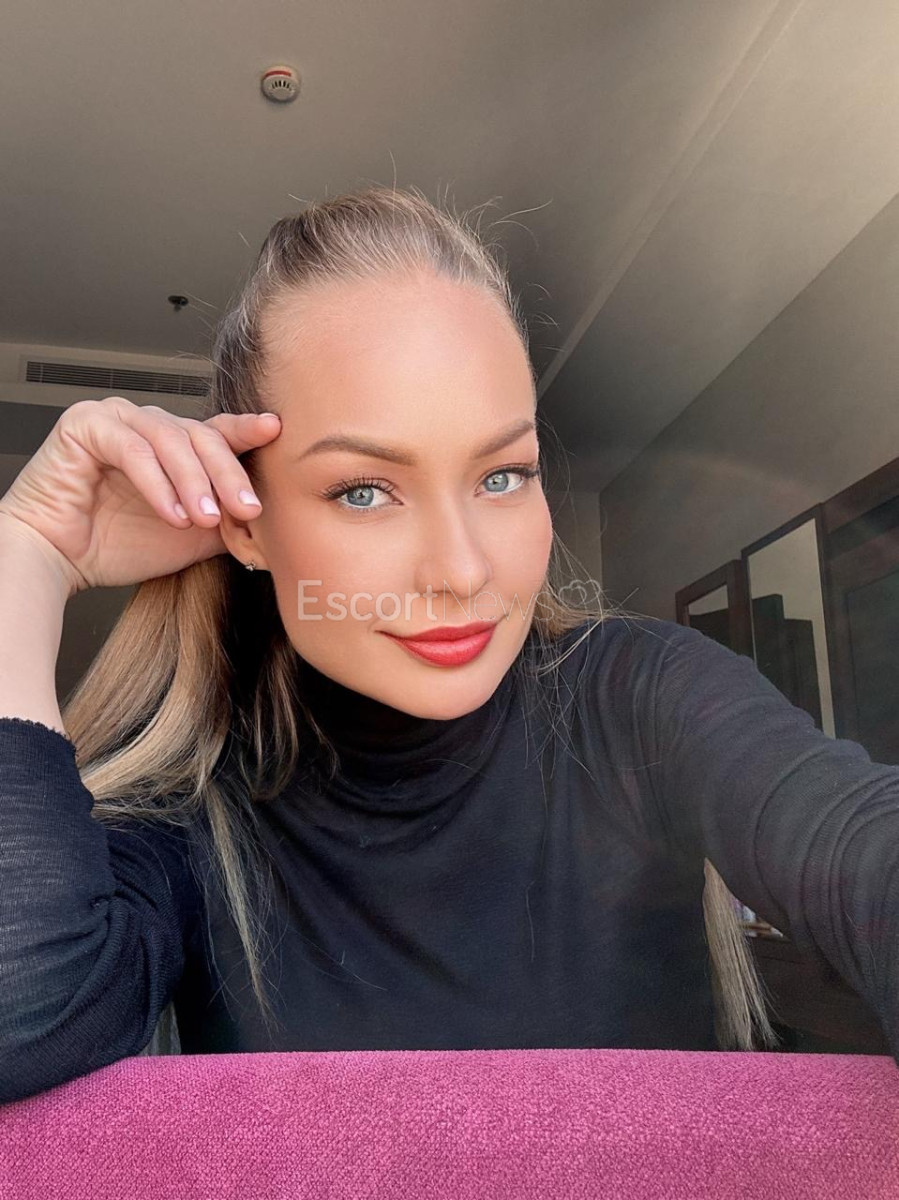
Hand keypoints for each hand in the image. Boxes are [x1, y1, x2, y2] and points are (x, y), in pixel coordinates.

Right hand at [0, 396, 281, 592]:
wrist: (59, 561)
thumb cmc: (118, 545)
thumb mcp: (192, 534)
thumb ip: (228, 520)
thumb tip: (274, 523)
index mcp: (172, 443)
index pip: (217, 432)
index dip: (246, 431)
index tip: (275, 431)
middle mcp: (146, 423)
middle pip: (201, 435)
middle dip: (228, 474)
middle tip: (249, 509)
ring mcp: (115, 418)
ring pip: (170, 440)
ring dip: (194, 482)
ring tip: (206, 517)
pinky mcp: (85, 425)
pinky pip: (133, 450)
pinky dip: (157, 483)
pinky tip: (173, 514)